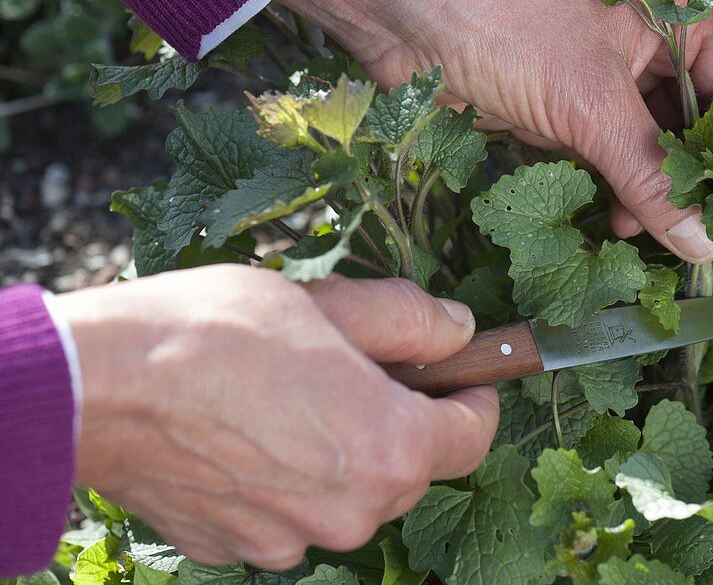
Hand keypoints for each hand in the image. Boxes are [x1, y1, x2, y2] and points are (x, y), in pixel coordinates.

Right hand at [53, 265, 497, 568]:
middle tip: (354, 367)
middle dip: (396, 419)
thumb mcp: (331, 304)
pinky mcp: (238, 548)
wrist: (99, 384)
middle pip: (407, 467)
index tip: (462, 373)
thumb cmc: (217, 333)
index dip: (474, 395)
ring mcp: (290, 540)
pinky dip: (283, 480)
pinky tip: (246, 433)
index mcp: (390, 450)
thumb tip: (458, 330)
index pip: (474, 435)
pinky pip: (286, 513)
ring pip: (344, 494)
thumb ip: (410, 321)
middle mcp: (350, 512)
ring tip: (288, 396)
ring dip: (336, 453)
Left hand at [279, 0, 712, 263]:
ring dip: (641, 192)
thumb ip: (650, 176)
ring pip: (639, 145)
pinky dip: (604, 186)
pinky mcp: (558, 105)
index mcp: (670, 10)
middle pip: (682, 124)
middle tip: (694, 242)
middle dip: (683, 181)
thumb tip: (703, 245)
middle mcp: (642, 40)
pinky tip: (610, 222)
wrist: (400, 9)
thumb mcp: (590, 104)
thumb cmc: (507, 25)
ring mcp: (597, 74)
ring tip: (635, 234)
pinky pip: (598, 154)